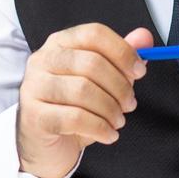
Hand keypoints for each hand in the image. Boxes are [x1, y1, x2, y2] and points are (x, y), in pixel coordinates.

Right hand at [17, 23, 151, 177]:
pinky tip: (107, 134)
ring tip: (117, 120)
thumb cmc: (71, 107)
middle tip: (130, 104)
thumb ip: (120, 57)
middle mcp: (43, 59)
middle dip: (120, 87)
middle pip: (91, 62)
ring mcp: (34, 86)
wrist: (46, 144)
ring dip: (110, 110)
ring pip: (83, 91)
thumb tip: (144, 37)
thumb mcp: (100, 81)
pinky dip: (99, 128)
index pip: (94, 34)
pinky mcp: (34, 115)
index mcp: (60, 43)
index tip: (139, 71)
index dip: (122, 51)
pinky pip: (75, 117)